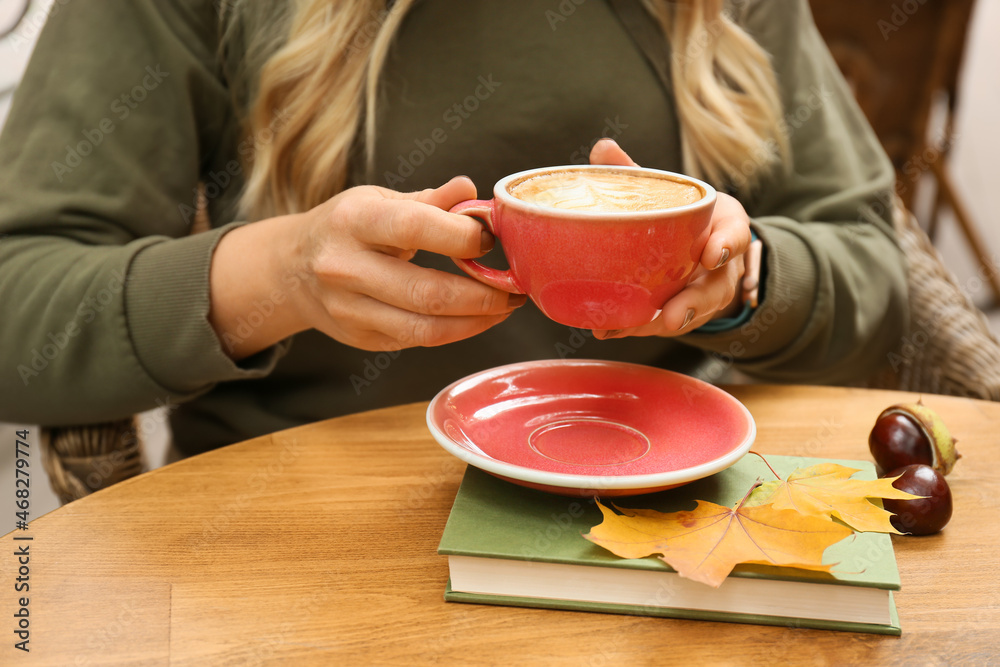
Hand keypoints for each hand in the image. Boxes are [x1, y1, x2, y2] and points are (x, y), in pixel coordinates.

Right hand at [209, 176, 522, 357]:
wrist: (291, 270)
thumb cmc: (347, 228)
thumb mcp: (379, 200)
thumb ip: (429, 201)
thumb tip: (473, 191)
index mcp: (353, 220)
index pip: (417, 228)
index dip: (465, 236)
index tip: (492, 238)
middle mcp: (345, 267)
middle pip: (429, 292)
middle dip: (484, 293)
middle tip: (516, 286)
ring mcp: (349, 309)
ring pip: (428, 328)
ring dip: (478, 320)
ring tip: (505, 305)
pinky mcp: (361, 338)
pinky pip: (419, 341)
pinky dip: (457, 331)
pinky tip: (478, 317)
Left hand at [588, 139, 751, 338]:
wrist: (705, 246)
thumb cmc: (684, 217)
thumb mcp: (671, 192)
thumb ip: (638, 172)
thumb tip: (601, 147)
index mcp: (725, 228)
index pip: (735, 235)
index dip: (726, 245)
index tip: (712, 254)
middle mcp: (721, 267)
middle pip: (714, 289)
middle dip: (693, 305)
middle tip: (672, 316)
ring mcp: (705, 294)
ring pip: (690, 314)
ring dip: (658, 325)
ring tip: (627, 329)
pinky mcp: (684, 312)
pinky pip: (664, 324)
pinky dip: (637, 328)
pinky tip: (609, 329)